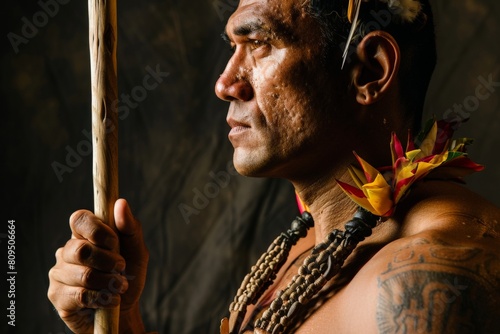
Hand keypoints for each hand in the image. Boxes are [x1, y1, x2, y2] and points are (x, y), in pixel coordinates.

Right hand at [48, 199, 148, 332]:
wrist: (124, 310)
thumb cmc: (128, 275)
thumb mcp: (137, 251)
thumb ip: (130, 228)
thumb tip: (121, 203)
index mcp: (84, 235)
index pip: (79, 219)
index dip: (97, 230)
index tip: (114, 243)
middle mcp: (67, 251)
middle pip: (81, 249)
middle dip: (109, 261)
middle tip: (121, 268)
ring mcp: (59, 273)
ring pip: (83, 274)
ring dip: (110, 282)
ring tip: (120, 287)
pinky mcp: (57, 296)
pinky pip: (80, 295)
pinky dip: (102, 298)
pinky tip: (110, 299)